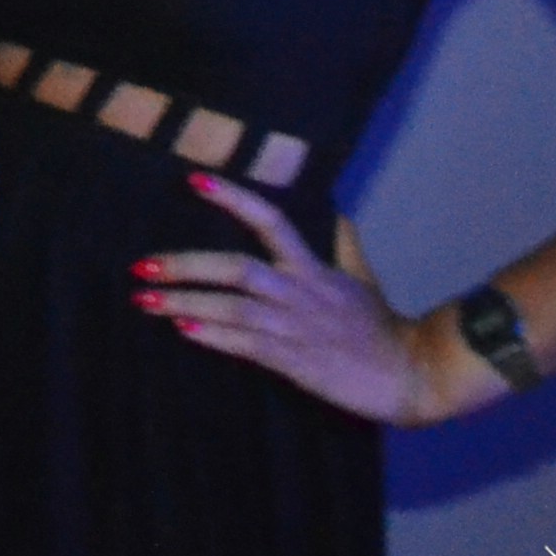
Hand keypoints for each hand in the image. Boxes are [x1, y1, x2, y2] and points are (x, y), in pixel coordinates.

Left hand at [137, 175, 478, 427]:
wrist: (413, 374)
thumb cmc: (382, 328)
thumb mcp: (362, 278)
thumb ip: (343, 244)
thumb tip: (335, 209)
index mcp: (314, 268)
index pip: (271, 221)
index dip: (234, 199)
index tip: (195, 181)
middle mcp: (300, 292)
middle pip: (237, 268)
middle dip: (186, 265)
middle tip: (142, 266)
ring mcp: (297, 327)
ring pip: (234, 307)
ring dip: (187, 303)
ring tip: (146, 301)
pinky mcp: (297, 361)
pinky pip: (247, 345)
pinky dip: (214, 337)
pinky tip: (183, 332)